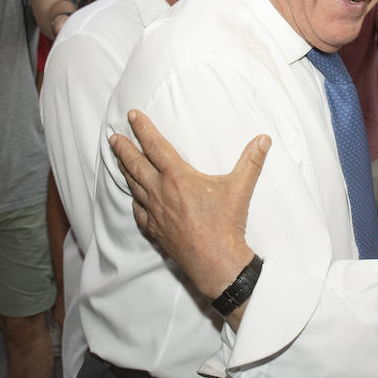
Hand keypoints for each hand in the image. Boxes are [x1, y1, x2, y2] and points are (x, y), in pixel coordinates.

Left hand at [108, 109, 269, 298]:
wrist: (215, 261)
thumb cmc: (225, 224)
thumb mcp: (240, 188)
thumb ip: (251, 161)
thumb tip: (264, 139)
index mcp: (177, 177)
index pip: (155, 146)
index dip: (143, 129)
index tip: (132, 116)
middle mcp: (160, 192)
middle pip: (135, 165)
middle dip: (123, 149)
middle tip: (113, 138)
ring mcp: (154, 212)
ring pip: (133, 186)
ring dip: (124, 171)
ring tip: (119, 160)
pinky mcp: (155, 230)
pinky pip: (138, 212)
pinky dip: (134, 201)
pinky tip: (135, 199)